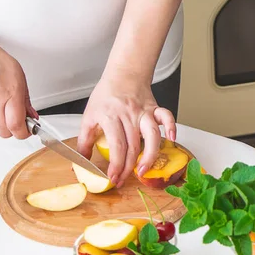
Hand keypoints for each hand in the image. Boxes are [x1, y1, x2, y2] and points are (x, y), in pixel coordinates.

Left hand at [77, 70, 175, 186]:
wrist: (122, 74)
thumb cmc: (106, 95)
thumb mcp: (89, 115)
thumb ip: (85, 139)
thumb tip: (82, 160)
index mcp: (110, 116)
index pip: (116, 145)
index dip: (116, 164)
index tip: (113, 177)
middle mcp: (128, 115)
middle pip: (132, 146)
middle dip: (128, 167)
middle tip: (122, 180)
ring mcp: (143, 111)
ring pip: (152, 135)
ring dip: (150, 155)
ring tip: (143, 170)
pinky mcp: (154, 108)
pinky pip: (167, 116)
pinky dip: (171, 127)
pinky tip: (171, 139)